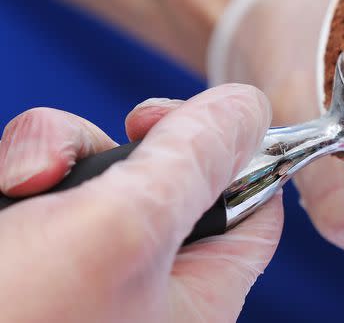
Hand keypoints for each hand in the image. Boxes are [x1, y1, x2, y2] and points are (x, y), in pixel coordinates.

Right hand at [0, 84, 281, 322]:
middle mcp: (143, 294)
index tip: (193, 119)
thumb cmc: (12, 322)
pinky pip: (37, 196)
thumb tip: (247, 106)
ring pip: (94, 180)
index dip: (236, 152)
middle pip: (170, 182)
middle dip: (123, 148)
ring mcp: (78, 280)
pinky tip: (0, 195)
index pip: (255, 212)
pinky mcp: (24, 262)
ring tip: (18, 186)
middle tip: (105, 142)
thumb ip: (192, 163)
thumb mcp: (120, 231)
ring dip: (55, 158)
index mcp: (196, 301)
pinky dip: (16, 179)